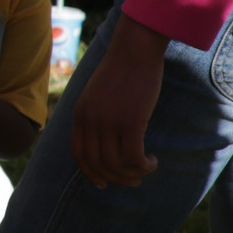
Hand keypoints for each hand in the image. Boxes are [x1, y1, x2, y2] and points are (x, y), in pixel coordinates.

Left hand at [70, 15, 167, 186]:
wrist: (134, 50)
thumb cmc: (121, 70)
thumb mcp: (98, 94)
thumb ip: (96, 115)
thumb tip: (104, 139)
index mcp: (80, 114)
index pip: (79, 154)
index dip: (91, 173)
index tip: (104, 183)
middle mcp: (90, 121)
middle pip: (98, 164)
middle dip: (116, 178)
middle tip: (133, 181)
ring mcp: (108, 122)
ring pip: (116, 165)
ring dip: (133, 173)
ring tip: (146, 168)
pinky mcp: (130, 122)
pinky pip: (134, 158)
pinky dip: (144, 166)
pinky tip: (152, 161)